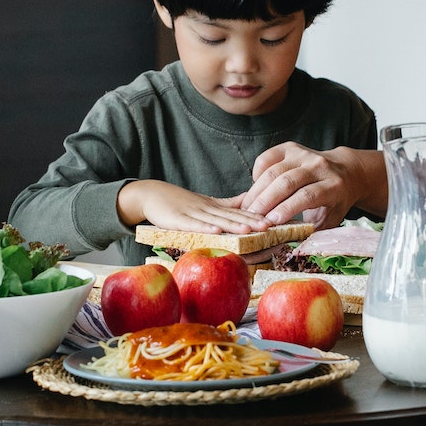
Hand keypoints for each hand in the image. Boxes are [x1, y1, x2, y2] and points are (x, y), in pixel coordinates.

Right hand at [118, 180, 271, 233]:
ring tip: (249, 229)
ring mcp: (192, 214)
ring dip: (233, 225)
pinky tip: (216, 231)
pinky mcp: (177, 220)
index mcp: (214, 207)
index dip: (255, 217)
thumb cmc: (181, 202)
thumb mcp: (207, 202)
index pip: (238, 213)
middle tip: (269, 226)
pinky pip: (192, 225)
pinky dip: (204, 228)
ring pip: (216, 220)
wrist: (152, 194)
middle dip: (250, 222)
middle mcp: (206, 209)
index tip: (273, 222)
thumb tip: (252, 200)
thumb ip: (228, 204)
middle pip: (231, 217)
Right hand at [239, 143, 387, 227]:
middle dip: (265, 201)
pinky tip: (255, 189)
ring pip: (273, 170)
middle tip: (250, 219)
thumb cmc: (334, 202)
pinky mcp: (290, 148)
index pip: (307, 195)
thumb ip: (312, 233)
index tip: (269, 223)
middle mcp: (319, 166)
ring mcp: (304, 154)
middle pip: (287, 181)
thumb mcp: (330, 220)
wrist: (345, 171)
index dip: (286, 208)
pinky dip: (257, 173)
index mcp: (333, 186)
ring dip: (256, 191)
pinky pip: (267, 157)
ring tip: (246, 209)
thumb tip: (288, 250)